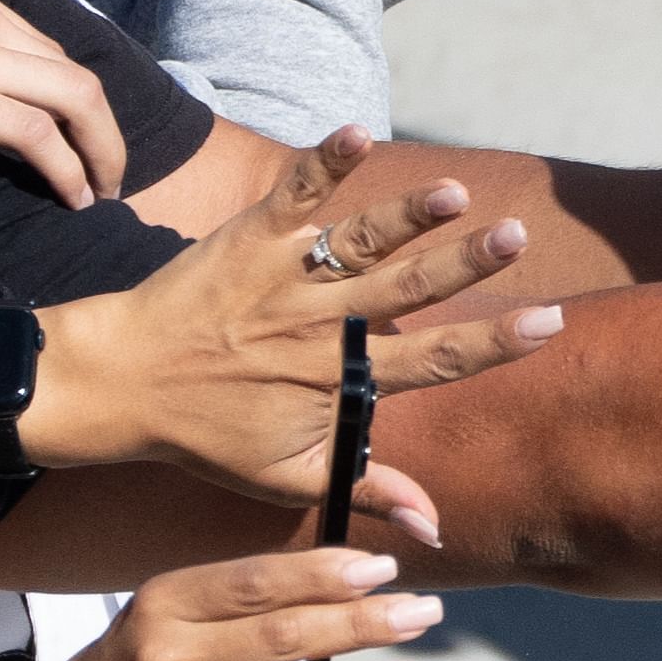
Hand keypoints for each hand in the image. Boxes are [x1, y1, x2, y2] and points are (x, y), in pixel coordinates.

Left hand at [18, 134, 555, 516]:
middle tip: (516, 236)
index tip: (547, 323)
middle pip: (407, 290)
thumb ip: (368, 490)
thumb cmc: (204, 435)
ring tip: (456, 192)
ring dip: (408, 215)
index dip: (493, 343)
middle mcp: (318, 326)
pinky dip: (323, 164)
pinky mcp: (247, 239)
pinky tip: (356, 132)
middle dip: (466, 263)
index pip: (432, 360)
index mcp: (338, 380)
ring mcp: (283, 279)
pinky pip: (293, 197)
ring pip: (359, 243)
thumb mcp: (287, 476)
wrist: (114, 383)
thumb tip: (439, 528)